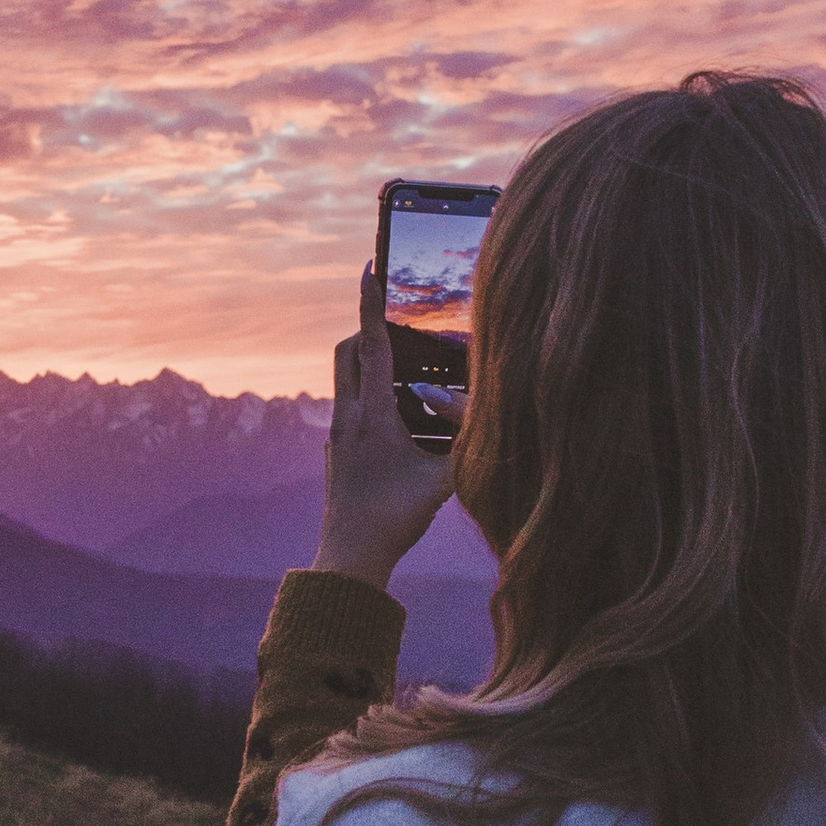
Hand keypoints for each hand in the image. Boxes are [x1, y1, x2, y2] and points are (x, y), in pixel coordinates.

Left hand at [315, 265, 459, 591]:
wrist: (349, 557)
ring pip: (346, 379)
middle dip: (368, 329)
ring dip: (369, 364)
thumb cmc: (395, 519)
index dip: (371, 304)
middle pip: (348, 351)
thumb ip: (467, 442)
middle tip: (396, 322)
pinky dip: (370, 396)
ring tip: (404, 371)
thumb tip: (489, 410)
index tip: (368, 268)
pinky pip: (350, 407)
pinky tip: (398, 419)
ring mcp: (337, 435)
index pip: (370, 344)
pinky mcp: (336, 452)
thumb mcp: (442, 480)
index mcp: (371, 416)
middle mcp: (348, 418)